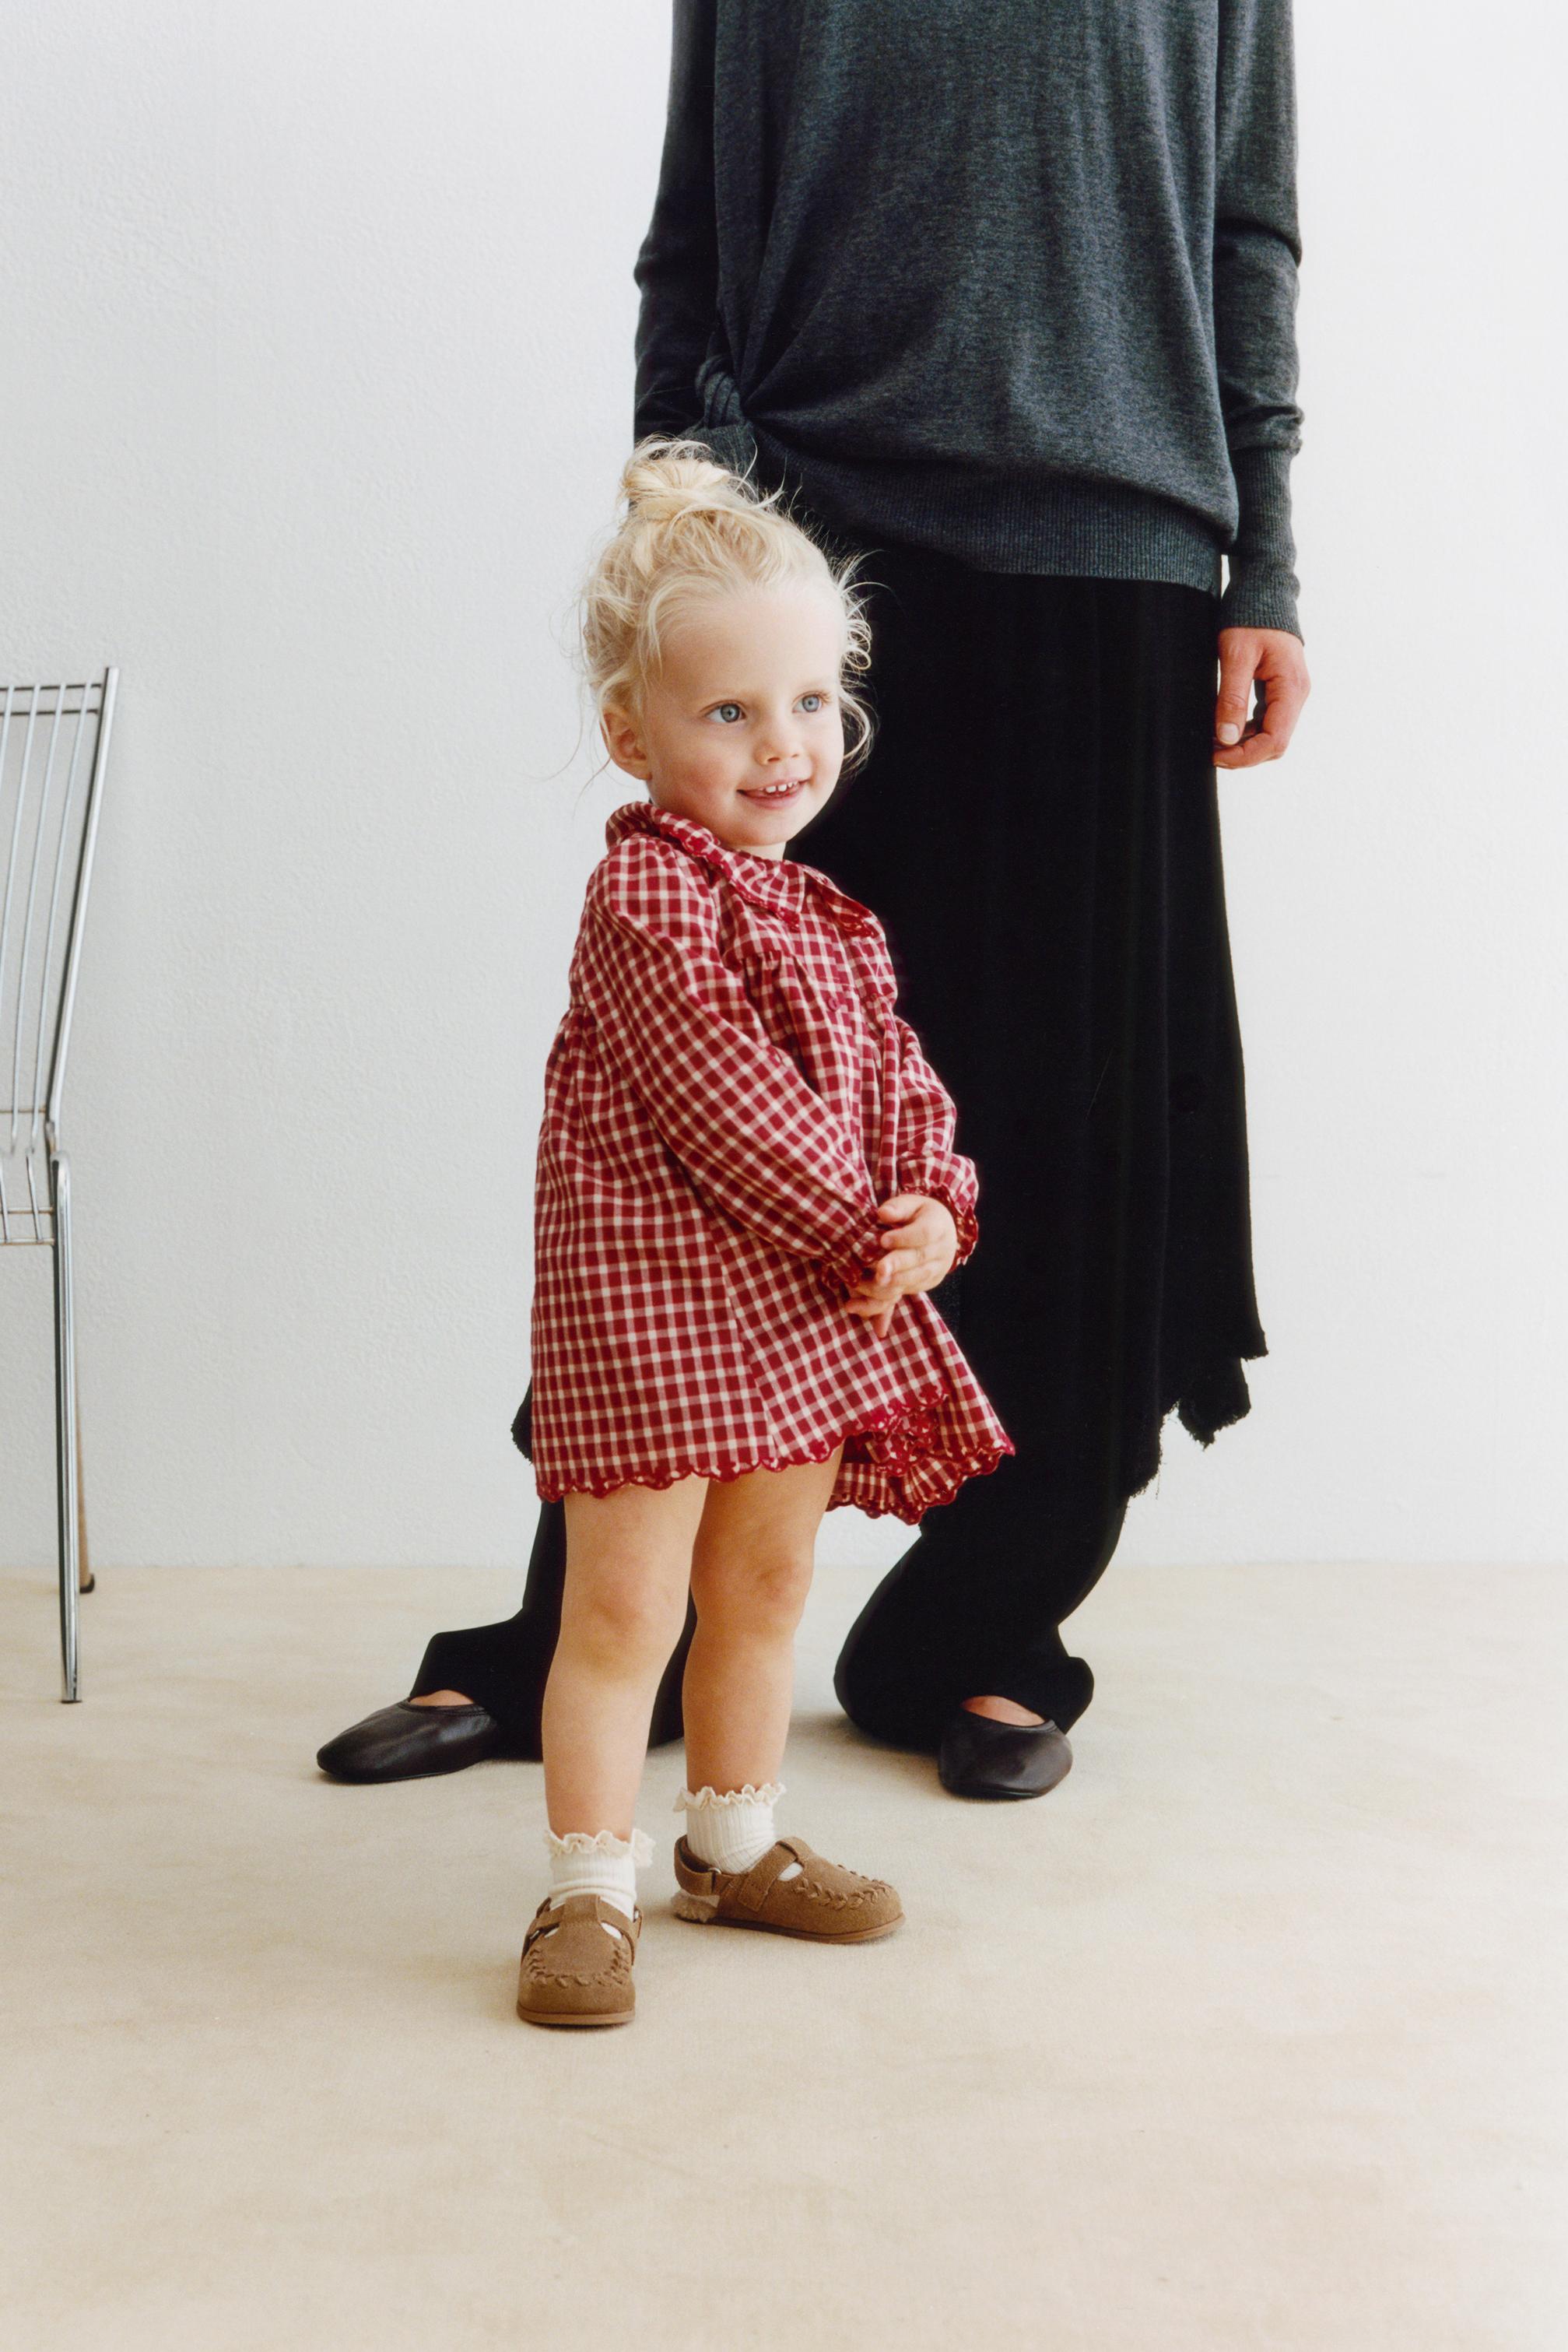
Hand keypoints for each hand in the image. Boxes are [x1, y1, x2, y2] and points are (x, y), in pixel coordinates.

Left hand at [841, 1194, 959, 1338]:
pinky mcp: (931, 1282)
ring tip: (873, 1282)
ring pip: (917, 1277)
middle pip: (920, 1258)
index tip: (883, 1240)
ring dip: (894, 1281)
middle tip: (878, 1270)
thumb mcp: (911, 1204)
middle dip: (897, 1265)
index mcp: (939, 1225)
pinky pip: (913, 1288)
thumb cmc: (920, 1215)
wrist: (943, 1232)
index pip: (924, 1233)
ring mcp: (938, 1268)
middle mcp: (942, 1249)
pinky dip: (894, 1291)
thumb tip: (883, 1213)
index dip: (904, 1238)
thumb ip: (898, 1207)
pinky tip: (876, 1291)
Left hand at [1214, 627, 1310, 768]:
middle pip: (1275, 743)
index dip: (1245, 756)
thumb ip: (1232, 698)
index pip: (1274, 740)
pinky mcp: (1279, 691)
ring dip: (1243, 745)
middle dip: (1244, 754)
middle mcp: (1296, 694)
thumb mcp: (1236, 656)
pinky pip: (1266, 721)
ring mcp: (1289, 694)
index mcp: (1291, 687)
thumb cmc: (1250, 618)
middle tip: (1211, 751)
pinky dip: (1245, 731)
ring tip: (1213, 742)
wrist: (1262, 593)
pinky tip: (1224, 728)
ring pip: (1270, 735)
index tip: (1216, 756)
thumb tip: (1226, 737)